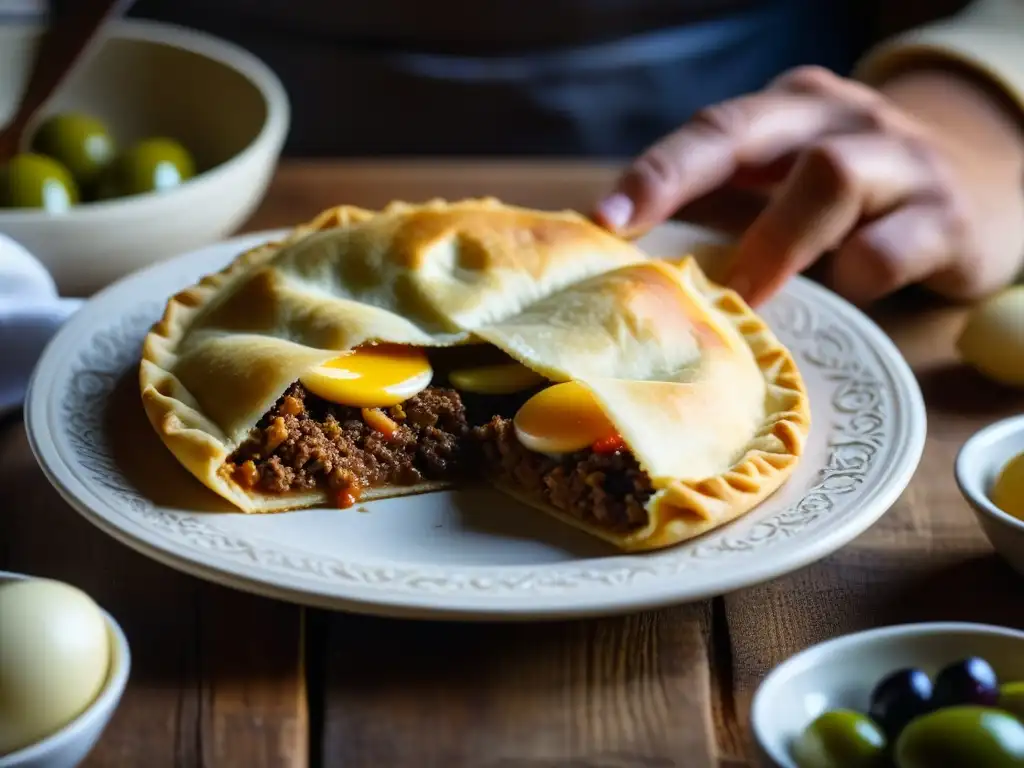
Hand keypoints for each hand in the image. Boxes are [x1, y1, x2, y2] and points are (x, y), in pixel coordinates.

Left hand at [594, 66, 1023, 306]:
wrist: (979, 189)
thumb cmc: (854, 200)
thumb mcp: (790, 183)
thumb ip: (726, 205)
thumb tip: (632, 260)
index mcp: (790, 110)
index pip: (712, 129)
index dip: (657, 172)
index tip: (605, 219)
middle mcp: (841, 119)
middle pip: (750, 131)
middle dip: (681, 180)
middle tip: (640, 244)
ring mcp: (899, 161)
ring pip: (830, 177)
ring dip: (774, 244)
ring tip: (748, 293)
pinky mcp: (946, 218)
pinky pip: (887, 249)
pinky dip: (855, 275)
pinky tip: (850, 288)